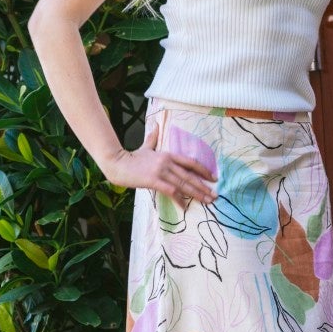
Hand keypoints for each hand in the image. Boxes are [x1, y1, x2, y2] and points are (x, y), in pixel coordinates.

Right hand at [101, 123, 218, 206]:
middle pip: (190, 175)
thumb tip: (155, 125)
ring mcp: (161, 171)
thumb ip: (153, 137)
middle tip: (214, 195)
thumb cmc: (131, 158)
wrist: (117, 163)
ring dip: (197, 194)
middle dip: (204, 186)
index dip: (204, 171)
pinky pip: (171, 191)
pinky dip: (180, 199)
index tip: (213, 178)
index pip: (191, 162)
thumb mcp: (146, 147)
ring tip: (207, 201)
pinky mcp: (154, 180)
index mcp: (168, 154)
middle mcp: (168, 162)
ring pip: (184, 184)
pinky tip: (185, 206)